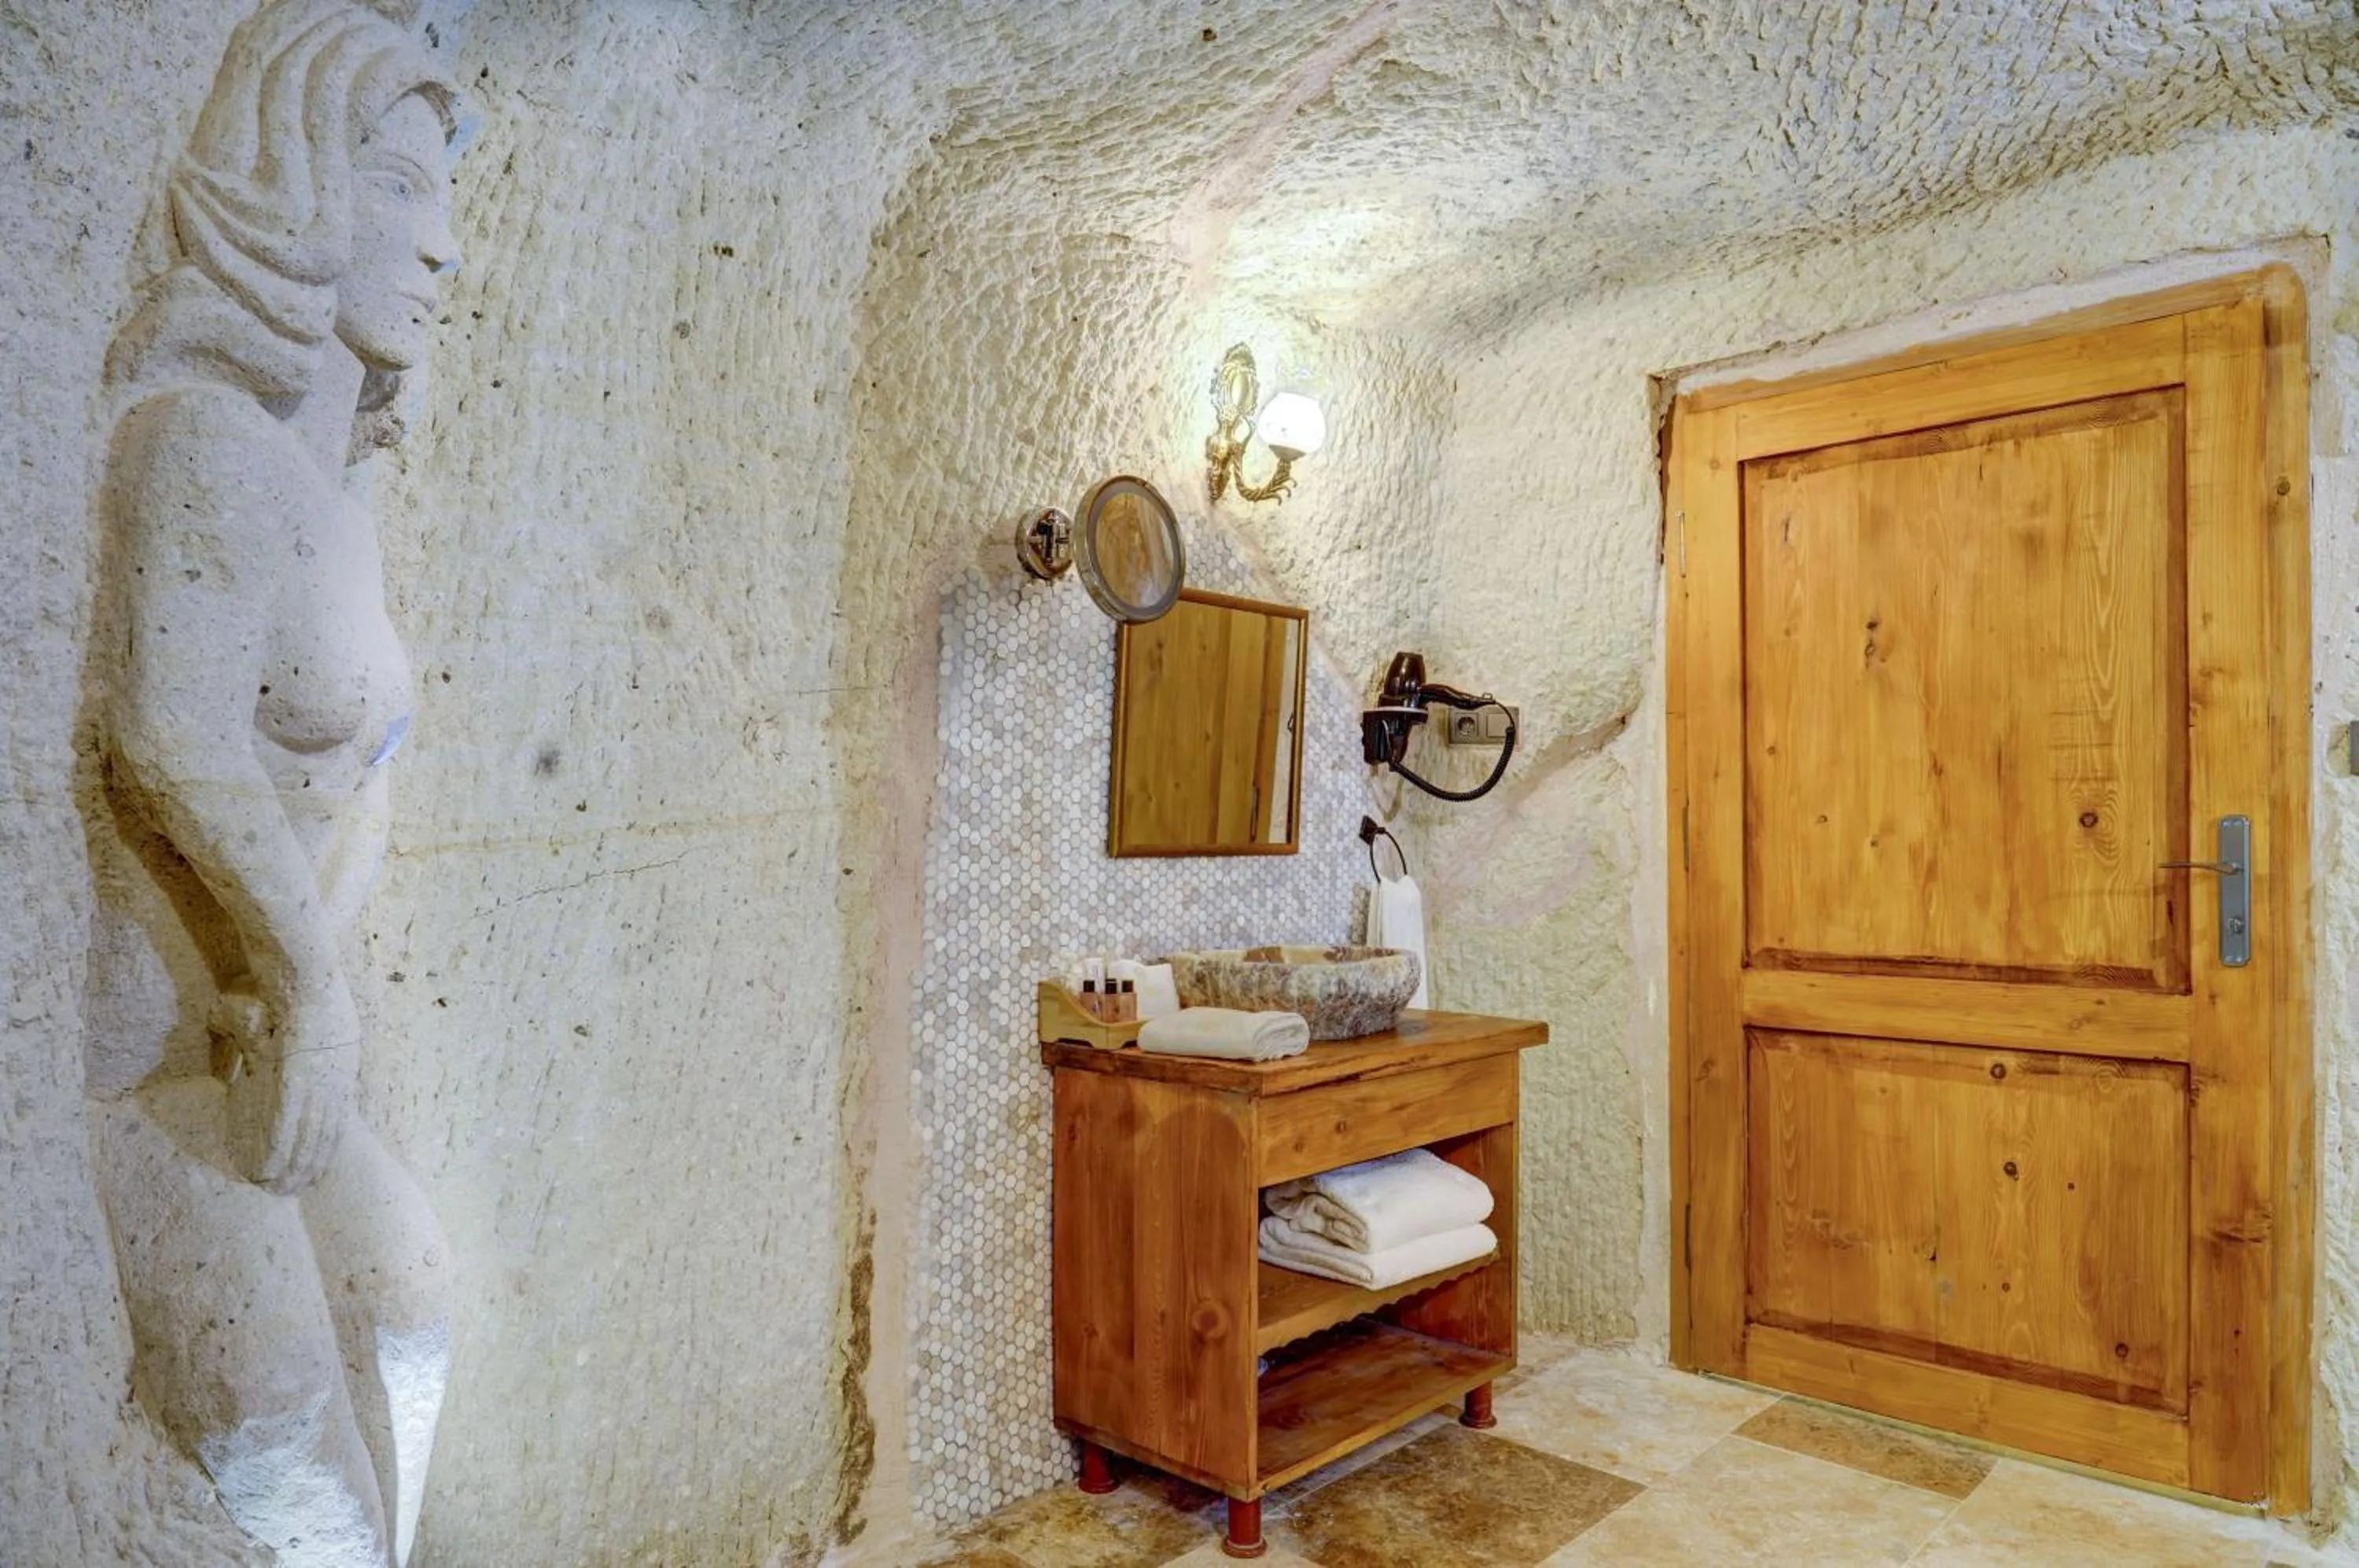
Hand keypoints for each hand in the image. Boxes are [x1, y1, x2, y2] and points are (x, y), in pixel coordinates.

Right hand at [210, 976, 361, 1194]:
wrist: (302, 957)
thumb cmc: (293, 977)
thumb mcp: (300, 1014)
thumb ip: (281, 1044)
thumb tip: (251, 1065)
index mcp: (345, 1058)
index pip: (338, 1113)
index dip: (327, 1143)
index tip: (318, 1167)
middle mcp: (339, 1071)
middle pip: (326, 1129)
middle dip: (312, 1162)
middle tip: (296, 1189)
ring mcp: (320, 1072)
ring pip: (309, 1132)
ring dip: (294, 1163)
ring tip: (280, 1189)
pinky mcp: (298, 1071)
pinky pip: (288, 1118)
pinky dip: (279, 1146)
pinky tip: (270, 1167)